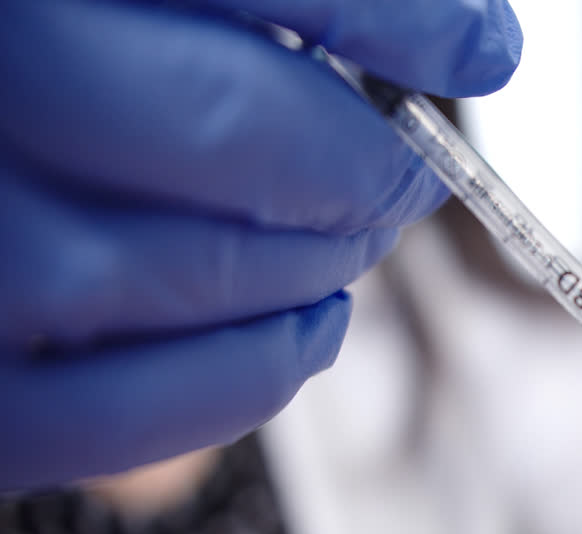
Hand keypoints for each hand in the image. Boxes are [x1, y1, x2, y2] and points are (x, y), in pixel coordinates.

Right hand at [0, 0, 520, 488]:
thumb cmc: (71, 64)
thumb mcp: (155, 1)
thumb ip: (282, 5)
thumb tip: (470, 42)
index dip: (404, 19)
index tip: (478, 48)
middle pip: (227, 127)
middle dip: (361, 164)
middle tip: (405, 175)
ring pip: (197, 271)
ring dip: (319, 267)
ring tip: (346, 246)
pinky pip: (124, 413)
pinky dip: (254, 376)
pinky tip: (306, 329)